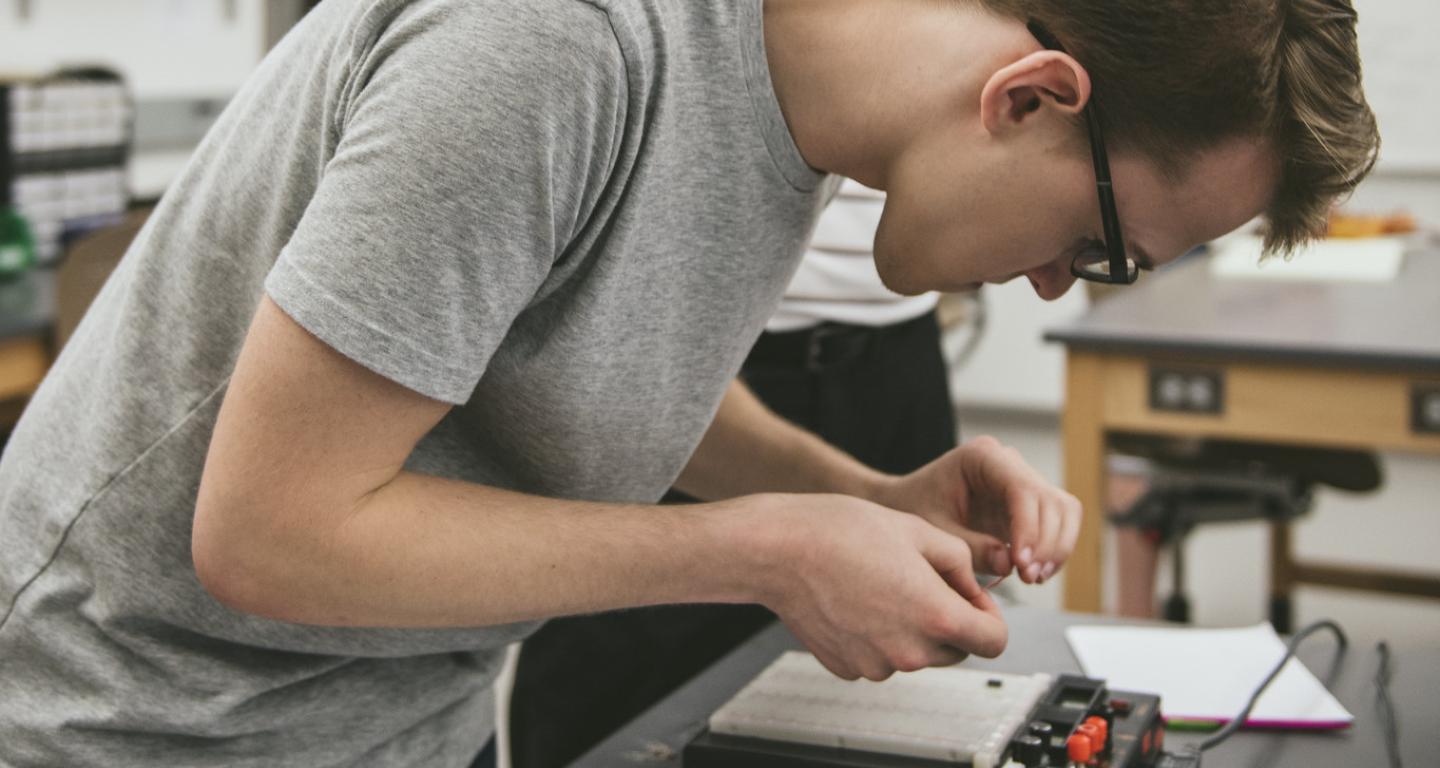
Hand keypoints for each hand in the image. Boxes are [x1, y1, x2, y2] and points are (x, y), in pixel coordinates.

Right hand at [748, 493, 1006, 680]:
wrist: (779, 549)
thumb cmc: (842, 531)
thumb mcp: (918, 529)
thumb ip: (960, 562)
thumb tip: (971, 588)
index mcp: (936, 616)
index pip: (994, 641)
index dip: (989, 615)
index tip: (970, 596)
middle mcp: (909, 652)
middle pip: (957, 651)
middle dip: (951, 621)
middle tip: (922, 582)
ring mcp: (876, 665)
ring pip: (916, 654)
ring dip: (913, 629)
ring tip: (881, 584)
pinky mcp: (848, 668)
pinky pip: (880, 656)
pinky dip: (878, 636)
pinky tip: (857, 600)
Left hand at [877, 435, 1081, 584]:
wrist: (906, 502)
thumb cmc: (915, 508)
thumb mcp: (935, 531)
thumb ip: (971, 547)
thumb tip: (1010, 563)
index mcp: (982, 456)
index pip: (1023, 490)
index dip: (1030, 529)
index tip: (1021, 564)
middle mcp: (1009, 462)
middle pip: (1052, 501)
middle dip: (1046, 543)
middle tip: (1028, 577)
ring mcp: (1022, 481)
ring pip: (1064, 511)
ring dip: (1056, 548)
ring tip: (1032, 578)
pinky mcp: (1028, 503)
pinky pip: (1057, 523)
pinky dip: (1053, 549)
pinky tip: (1034, 573)